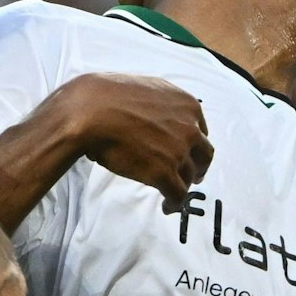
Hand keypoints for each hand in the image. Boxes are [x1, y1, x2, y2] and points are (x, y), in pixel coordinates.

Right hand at [51, 72, 212, 211]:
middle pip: (204, 156)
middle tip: (191, 176)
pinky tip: (167, 206)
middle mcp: (189, 129)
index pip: (201, 131)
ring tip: (170, 194)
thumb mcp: (147, 89)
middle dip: (198, 167)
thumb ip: (164, 103)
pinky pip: (178, 195)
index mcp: (187, 107)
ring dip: (182, 186)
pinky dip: (174, 204)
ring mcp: (178, 152)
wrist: (91, 112)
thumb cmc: (109, 97)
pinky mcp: (164, 173)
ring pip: (190, 177)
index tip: (188, 153)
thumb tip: (160, 115)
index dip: (194, 145)